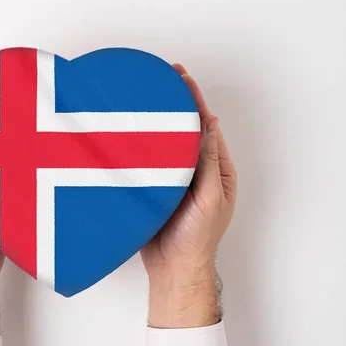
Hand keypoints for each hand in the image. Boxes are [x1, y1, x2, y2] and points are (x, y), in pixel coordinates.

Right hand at [141, 64, 236, 327]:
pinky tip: (128, 134)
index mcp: (216, 170)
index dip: (194, 100)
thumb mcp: (209, 198)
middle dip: (173, 105)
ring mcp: (176, 179)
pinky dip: (140, 146)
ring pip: (165, 144)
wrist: (174, 269)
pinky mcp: (156, 189)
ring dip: (155, 123)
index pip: (205, 126)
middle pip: (185, 130)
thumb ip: (206, 162)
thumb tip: (209, 124)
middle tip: (158, 80)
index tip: (180, 77)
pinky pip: (148, 162)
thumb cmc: (197, 238)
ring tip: (142, 100)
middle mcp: (196, 170)